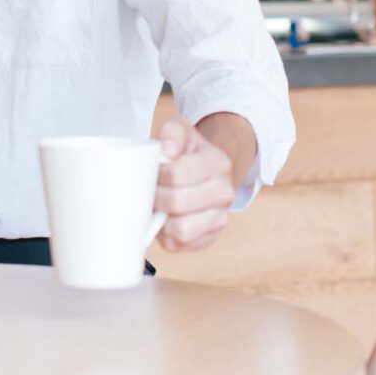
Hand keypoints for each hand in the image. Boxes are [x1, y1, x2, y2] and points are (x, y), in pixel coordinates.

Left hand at [154, 117, 234, 250]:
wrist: (206, 170)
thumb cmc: (188, 152)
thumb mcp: (180, 130)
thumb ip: (172, 131)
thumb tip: (168, 149)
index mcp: (218, 163)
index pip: (177, 174)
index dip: (157, 174)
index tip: (152, 172)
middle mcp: (225, 192)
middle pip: (177, 202)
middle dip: (156, 197)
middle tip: (150, 190)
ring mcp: (220, 218)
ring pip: (181, 229)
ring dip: (161, 218)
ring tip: (157, 206)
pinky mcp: (208, 238)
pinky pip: (180, 244)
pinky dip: (166, 234)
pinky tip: (165, 219)